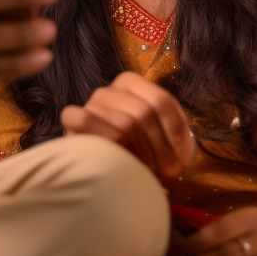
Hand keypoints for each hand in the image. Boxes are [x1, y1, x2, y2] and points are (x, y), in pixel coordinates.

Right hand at [60, 71, 194, 178]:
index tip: (184, 157)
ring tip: (148, 171)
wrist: (92, 167)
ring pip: (124, 124)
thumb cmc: (131, 151)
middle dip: (162, 147)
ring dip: (141, 153)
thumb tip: (184, 153)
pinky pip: (90, 123)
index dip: (176, 131)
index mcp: (130, 83)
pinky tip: (118, 161)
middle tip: (170, 171)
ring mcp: (90, 103)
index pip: (161, 100)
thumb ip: (171, 133)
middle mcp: (109, 89)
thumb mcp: (156, 137)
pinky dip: (109, 144)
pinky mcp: (72, 118)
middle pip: (144, 113)